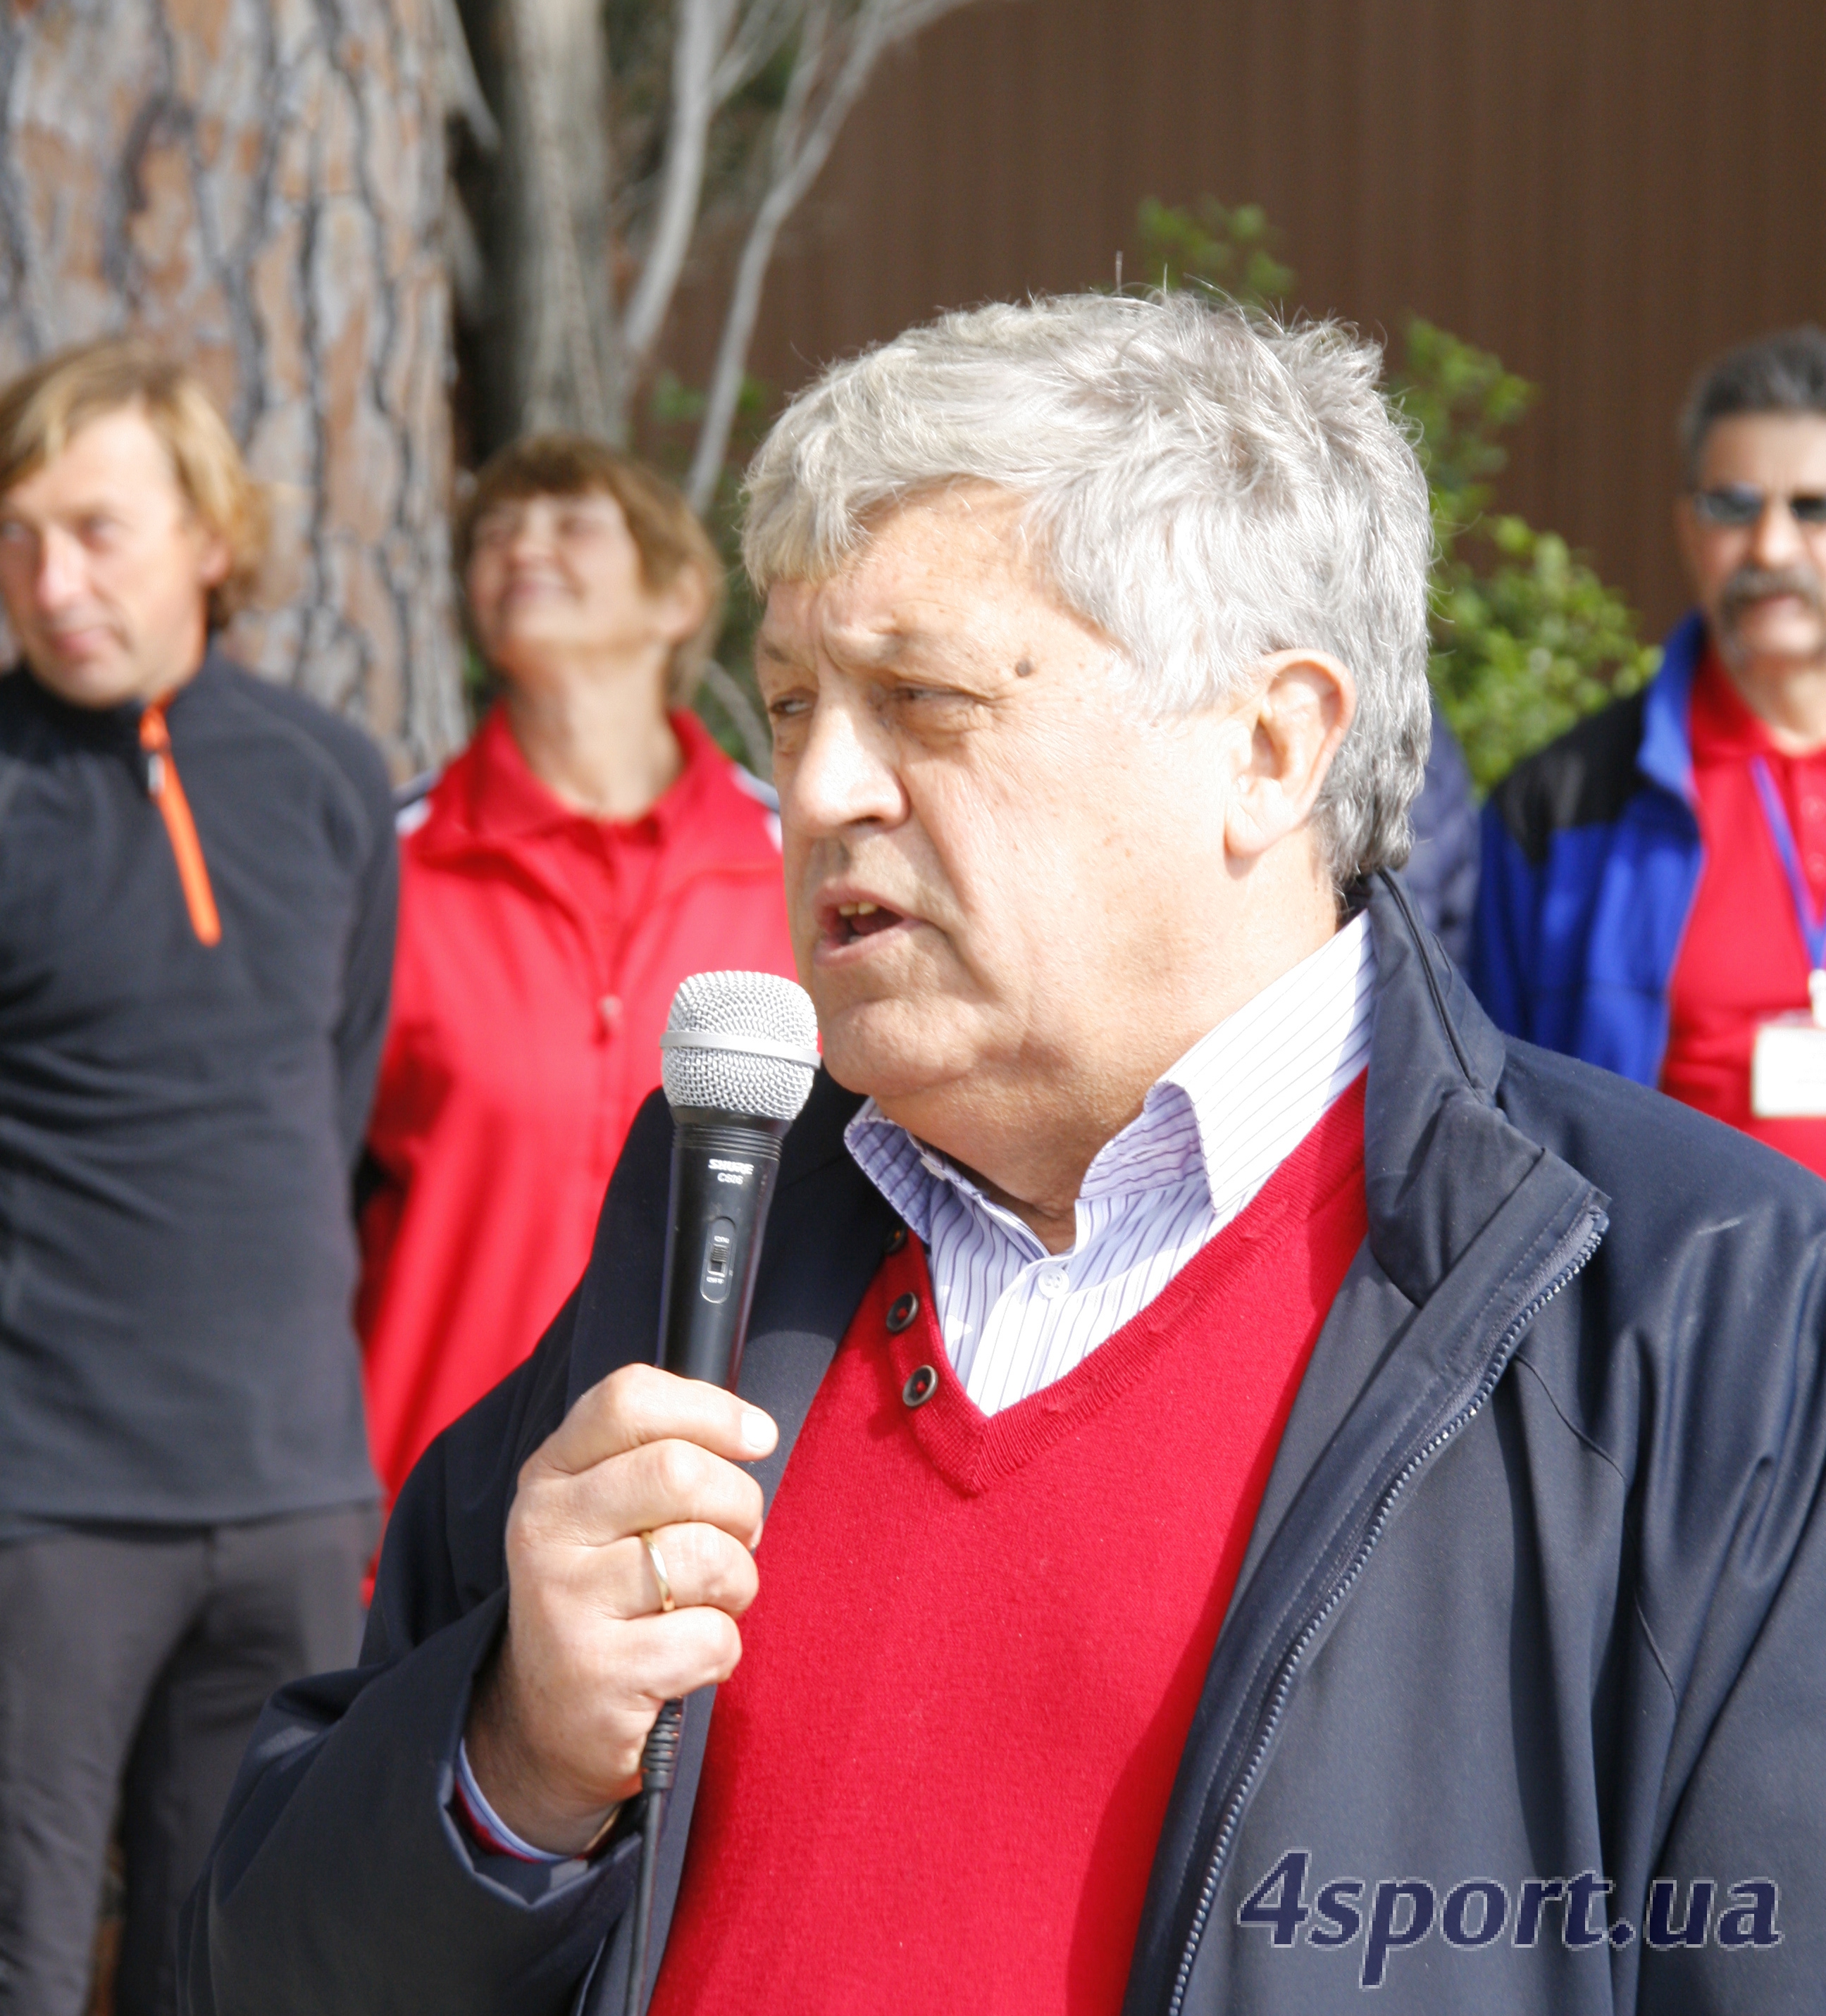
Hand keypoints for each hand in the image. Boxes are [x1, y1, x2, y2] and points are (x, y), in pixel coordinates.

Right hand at [464, 1365, 776, 1854]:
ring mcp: (563, 1601)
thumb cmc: (610, 1593)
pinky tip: (684, 1659)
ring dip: (737, 1583)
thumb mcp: (608, 1511)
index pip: (629, 1397)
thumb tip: (755, 1433)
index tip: (757, 1438)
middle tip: (738, 1538)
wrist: (547, 1720)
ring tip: (709, 1602)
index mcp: (551, 1473)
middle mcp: (544, 1527)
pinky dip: (720, 1650)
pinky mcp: (596, 1673)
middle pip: (679, 1470)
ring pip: (705, 1555)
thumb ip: (660, 1455)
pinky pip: (710, 1638)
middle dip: (740, 1505)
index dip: (712, 1409)